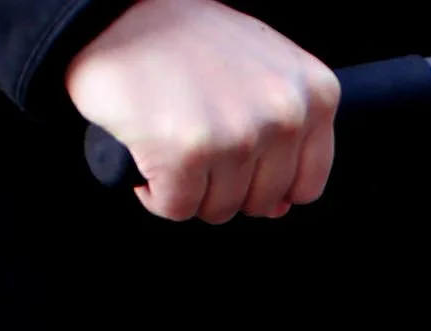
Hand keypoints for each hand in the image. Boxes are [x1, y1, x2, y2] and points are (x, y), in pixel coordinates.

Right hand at [66, 0, 338, 223]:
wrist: (115, 12)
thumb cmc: (187, 40)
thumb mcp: (261, 73)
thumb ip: (285, 138)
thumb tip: (279, 208)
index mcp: (314, 94)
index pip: (306, 185)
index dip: (265, 180)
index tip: (239, 156)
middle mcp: (284, 113)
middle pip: (262, 203)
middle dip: (226, 184)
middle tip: (199, 136)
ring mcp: (238, 135)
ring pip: (219, 210)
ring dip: (189, 187)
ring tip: (174, 135)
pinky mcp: (189, 153)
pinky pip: (176, 208)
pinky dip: (155, 191)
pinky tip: (150, 148)